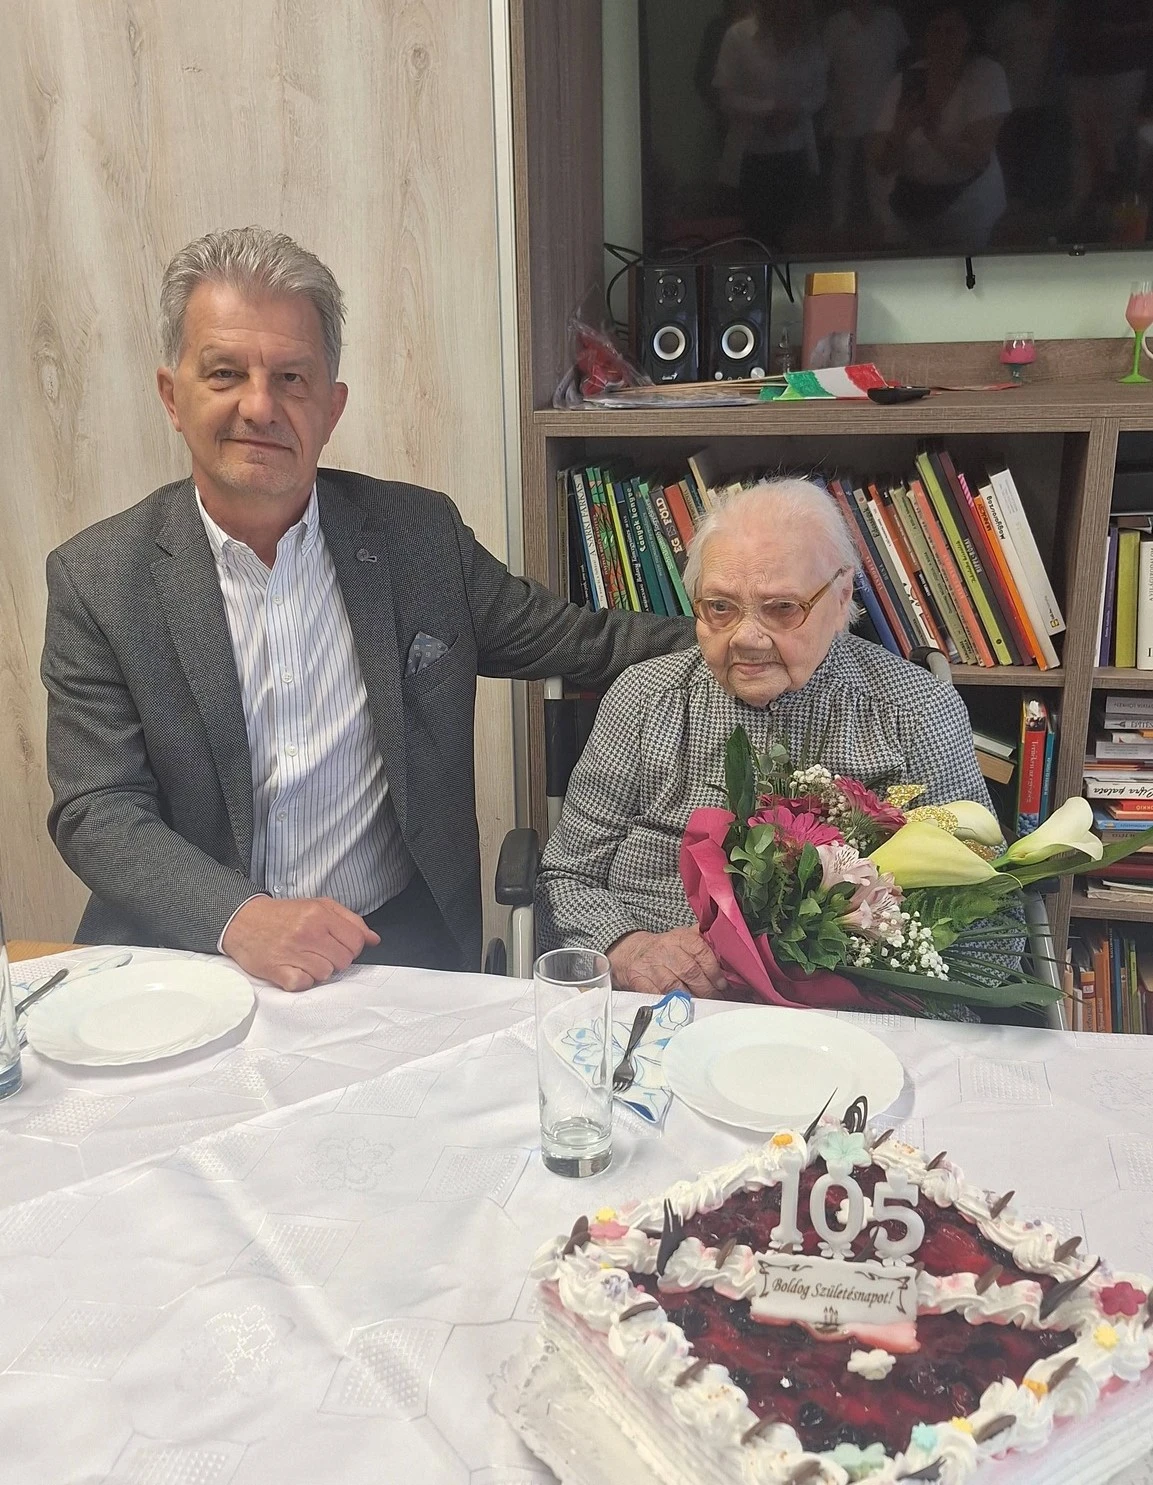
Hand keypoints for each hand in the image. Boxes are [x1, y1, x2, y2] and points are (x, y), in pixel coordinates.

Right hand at [222, 896, 379, 990]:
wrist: (242, 920)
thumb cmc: (283, 915)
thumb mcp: (318, 905)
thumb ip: (349, 920)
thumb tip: (373, 939)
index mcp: (319, 914)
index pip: (355, 941)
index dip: (352, 948)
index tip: (341, 947)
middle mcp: (307, 932)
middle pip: (343, 961)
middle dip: (336, 960)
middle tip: (320, 953)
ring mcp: (292, 952)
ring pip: (325, 974)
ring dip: (318, 971)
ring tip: (304, 959)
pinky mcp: (277, 970)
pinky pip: (304, 984)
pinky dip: (301, 981)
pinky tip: (294, 969)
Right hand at [608, 927, 728, 998]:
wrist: (633, 952)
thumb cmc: (667, 949)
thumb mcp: (685, 938)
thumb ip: (707, 943)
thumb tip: (733, 956)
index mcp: (680, 937)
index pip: (700, 951)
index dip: (714, 970)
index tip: (722, 984)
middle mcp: (664, 949)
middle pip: (690, 971)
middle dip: (707, 989)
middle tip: (717, 999)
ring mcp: (651, 966)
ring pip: (675, 987)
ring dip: (692, 1000)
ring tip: (703, 1006)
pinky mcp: (638, 980)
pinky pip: (657, 996)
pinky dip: (672, 1005)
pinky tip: (682, 1009)